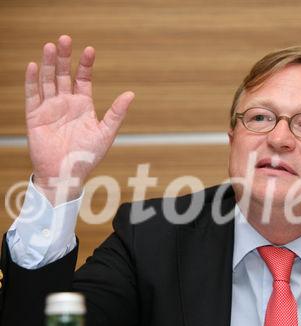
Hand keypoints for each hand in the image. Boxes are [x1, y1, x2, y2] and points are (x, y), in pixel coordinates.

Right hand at [25, 35, 133, 204]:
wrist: (66, 174)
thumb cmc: (88, 156)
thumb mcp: (106, 133)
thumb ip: (116, 113)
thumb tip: (131, 93)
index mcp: (83, 105)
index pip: (84, 79)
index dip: (86, 64)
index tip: (90, 50)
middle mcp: (66, 103)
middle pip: (64, 74)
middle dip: (65, 57)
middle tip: (66, 39)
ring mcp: (50, 108)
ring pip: (48, 80)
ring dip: (49, 63)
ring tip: (50, 46)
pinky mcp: (35, 116)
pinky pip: (32, 95)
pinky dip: (32, 81)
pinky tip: (35, 66)